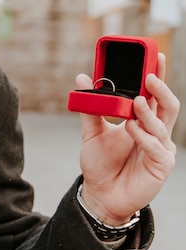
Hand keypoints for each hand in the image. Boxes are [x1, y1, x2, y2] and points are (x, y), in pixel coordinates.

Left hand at [77, 53, 179, 224]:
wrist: (100, 194)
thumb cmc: (100, 164)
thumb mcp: (92, 133)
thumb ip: (90, 107)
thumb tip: (82, 77)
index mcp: (142, 121)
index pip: (154, 94)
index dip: (157, 75)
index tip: (154, 55)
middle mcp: (155, 132)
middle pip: (167, 105)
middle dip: (161, 88)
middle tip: (149, 76)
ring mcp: (160, 148)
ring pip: (162, 124)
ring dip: (148, 112)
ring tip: (136, 102)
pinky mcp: (161, 165)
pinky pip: (156, 147)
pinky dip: (144, 136)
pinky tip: (132, 129)